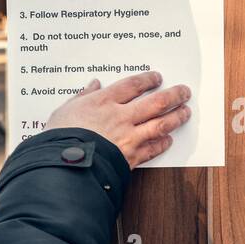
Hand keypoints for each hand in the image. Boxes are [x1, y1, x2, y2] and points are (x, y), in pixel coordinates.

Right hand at [45, 72, 190, 168]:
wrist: (63, 165)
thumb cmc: (59, 137)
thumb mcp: (64, 110)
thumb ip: (81, 96)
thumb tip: (91, 85)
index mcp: (103, 101)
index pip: (133, 85)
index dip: (148, 80)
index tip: (157, 78)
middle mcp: (120, 117)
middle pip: (155, 102)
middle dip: (174, 95)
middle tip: (184, 91)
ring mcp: (128, 137)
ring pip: (160, 124)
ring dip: (176, 117)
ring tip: (185, 112)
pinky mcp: (130, 157)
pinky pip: (152, 149)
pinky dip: (162, 144)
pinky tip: (168, 140)